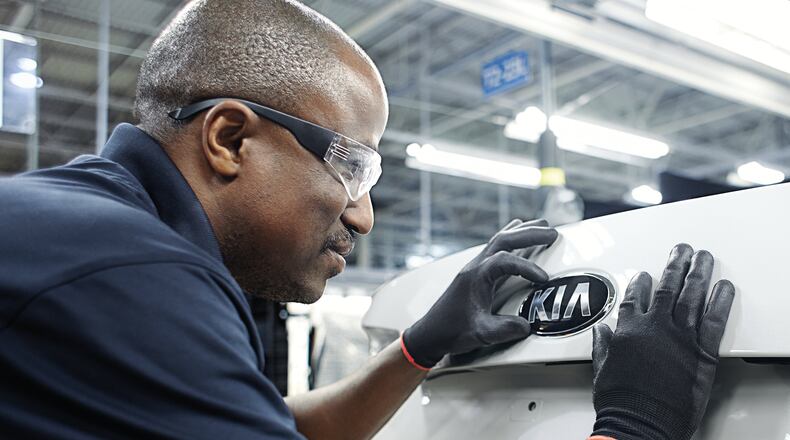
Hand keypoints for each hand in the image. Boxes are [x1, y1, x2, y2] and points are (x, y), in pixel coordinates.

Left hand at [402, 218, 558, 368]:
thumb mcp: (480, 334)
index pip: (505, 261)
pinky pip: (496, 247)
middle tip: (553, 233)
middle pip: (504, 239)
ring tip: (544, 227)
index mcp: (476, 276)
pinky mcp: (477, 272)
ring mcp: (475, 267)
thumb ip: (504, 330)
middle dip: (530, 234)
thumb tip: (527, 325)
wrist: (431, 333)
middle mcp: (475, 266)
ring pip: (499, 239)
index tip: (544, 280)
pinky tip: (519, 233)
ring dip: (522, 232)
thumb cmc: (452, 331)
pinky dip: (511, 237)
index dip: (527, 267)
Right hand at [591, 244, 734, 439]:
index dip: (641, 283)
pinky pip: (714, 318)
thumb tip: (602, 334)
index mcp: (629, 330)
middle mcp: (654, 327)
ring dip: (698, 272)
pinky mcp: (701, 350)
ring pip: (691, 294)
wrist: (641, 420)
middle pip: (667, 286)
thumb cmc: (622, 401)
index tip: (645, 275)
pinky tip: (724, 287)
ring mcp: (679, 336)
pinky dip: (721, 300)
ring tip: (703, 257)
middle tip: (682, 250)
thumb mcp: (602, 370)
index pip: (635, 296)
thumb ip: (603, 347)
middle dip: (675, 264)